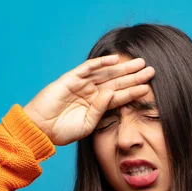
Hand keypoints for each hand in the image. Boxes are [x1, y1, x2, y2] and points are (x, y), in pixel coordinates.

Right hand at [23, 54, 154, 145]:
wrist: (41, 129)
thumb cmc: (63, 131)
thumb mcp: (88, 124)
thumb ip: (102, 110)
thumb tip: (113, 93)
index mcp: (97, 105)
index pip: (119, 96)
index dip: (133, 90)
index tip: (149, 86)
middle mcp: (91, 92)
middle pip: (117, 81)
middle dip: (133, 76)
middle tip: (151, 70)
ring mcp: (82, 84)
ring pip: (106, 73)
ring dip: (122, 67)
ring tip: (139, 62)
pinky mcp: (70, 79)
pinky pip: (87, 68)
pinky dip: (101, 62)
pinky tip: (115, 59)